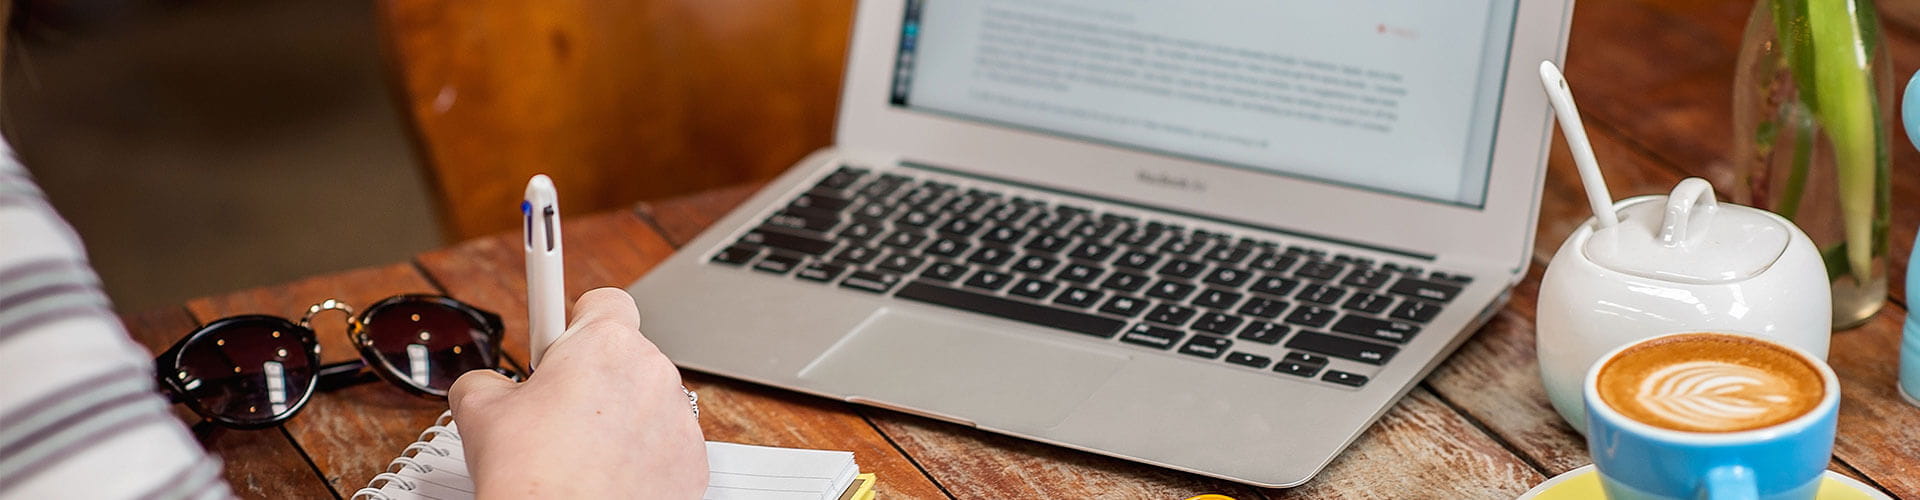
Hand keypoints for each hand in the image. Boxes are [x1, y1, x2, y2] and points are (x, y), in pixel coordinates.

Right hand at [449, 287, 706, 498]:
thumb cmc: (530, 473)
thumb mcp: (479, 410)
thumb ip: (487, 379)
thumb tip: (487, 385)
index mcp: (605, 343)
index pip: (606, 302)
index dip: (579, 319)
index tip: (564, 335)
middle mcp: (653, 371)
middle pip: (626, 358)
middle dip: (595, 378)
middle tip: (558, 412)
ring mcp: (680, 418)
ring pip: (648, 402)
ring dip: (621, 418)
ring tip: (580, 454)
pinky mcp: (693, 462)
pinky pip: (666, 445)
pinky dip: (643, 456)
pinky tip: (608, 477)